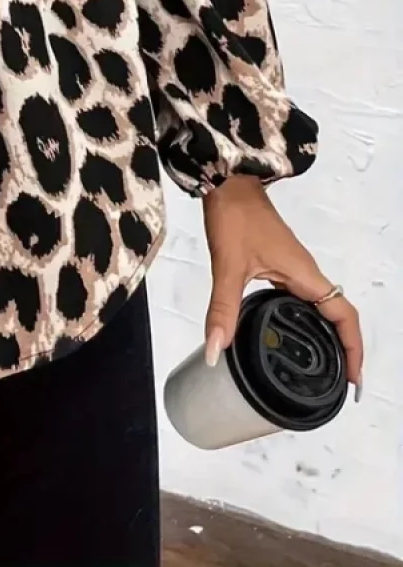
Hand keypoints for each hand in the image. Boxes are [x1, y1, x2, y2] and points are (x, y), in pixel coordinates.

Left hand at [202, 175, 363, 397]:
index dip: (354, 349)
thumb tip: (213, 351)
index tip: (354, 382)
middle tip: (337, 386)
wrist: (227, 181)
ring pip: (319, 306)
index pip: (344, 316)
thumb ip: (222, 309)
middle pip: (337, 315)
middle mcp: (306, 273)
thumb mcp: (228, 266)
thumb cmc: (235, 216)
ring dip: (325, 334)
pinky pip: (301, 297)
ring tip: (319, 368)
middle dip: (344, 349)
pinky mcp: (279, 262)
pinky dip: (302, 318)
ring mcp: (294, 267)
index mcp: (305, 275)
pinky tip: (284, 331)